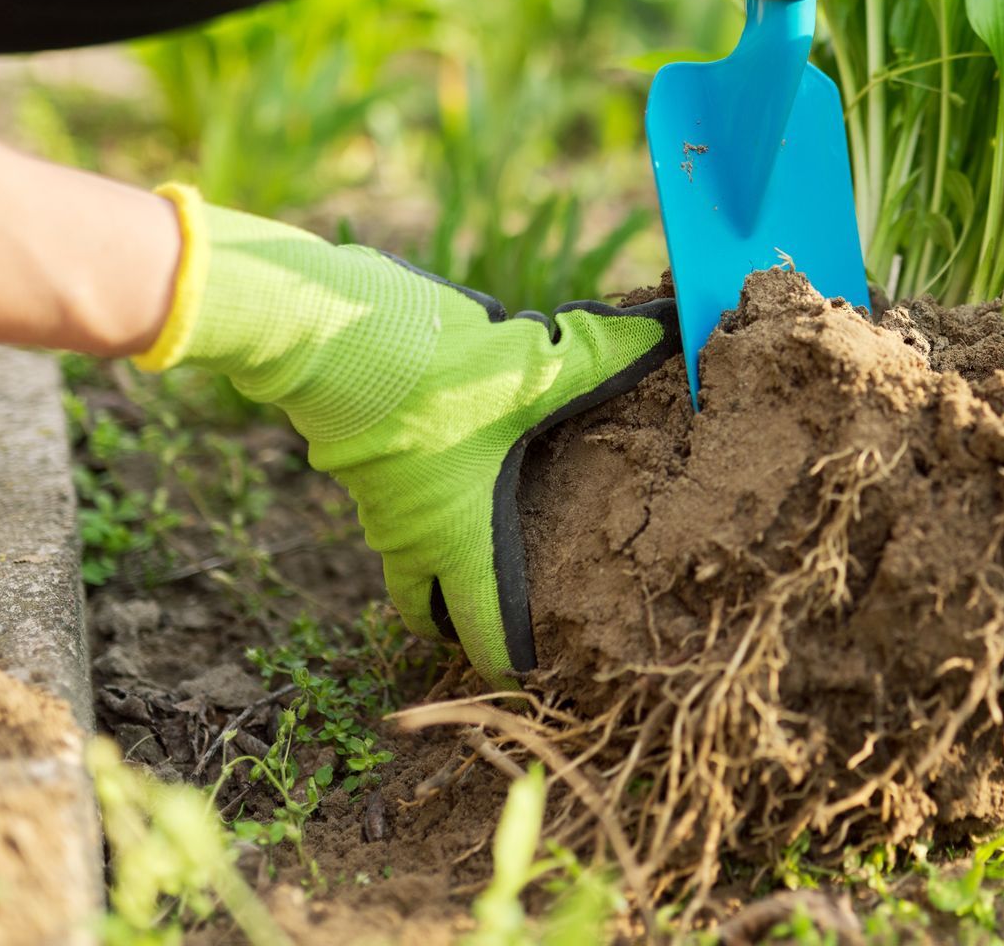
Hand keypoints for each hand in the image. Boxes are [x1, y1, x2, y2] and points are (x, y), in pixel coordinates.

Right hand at [137, 187, 679, 684]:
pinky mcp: (351, 456)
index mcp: (459, 539)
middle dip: (456, 617)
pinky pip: (390, 494)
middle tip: (495, 610)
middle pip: (426, 606)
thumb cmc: (439, 373)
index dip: (510, 660)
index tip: (537, 672)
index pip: (483, 632)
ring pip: (405, 547)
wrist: (329, 331)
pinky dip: (420, 490)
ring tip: (486, 519)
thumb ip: (609, 356)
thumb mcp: (540, 366)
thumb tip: (675, 330)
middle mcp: (410, 534)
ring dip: (439, 545)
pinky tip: (453, 444)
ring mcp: (371, 498)